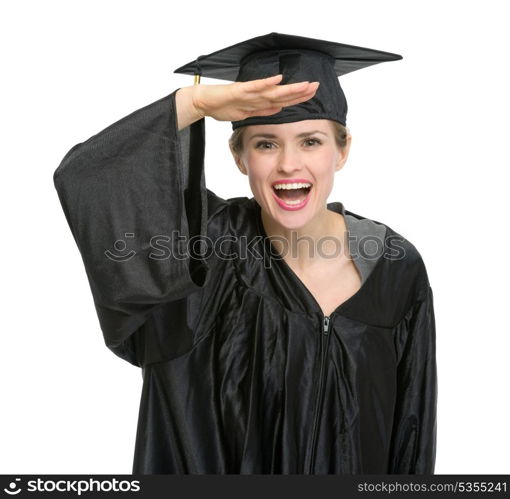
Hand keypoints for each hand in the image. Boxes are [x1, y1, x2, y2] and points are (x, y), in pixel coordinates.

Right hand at [191, 74, 319, 121]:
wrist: (205, 102)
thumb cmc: (224, 107)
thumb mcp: (247, 114)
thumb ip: (262, 112)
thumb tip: (279, 110)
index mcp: (260, 101)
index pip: (283, 100)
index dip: (298, 98)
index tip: (312, 94)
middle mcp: (258, 95)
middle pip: (283, 94)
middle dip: (300, 91)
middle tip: (317, 86)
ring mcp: (249, 92)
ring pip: (273, 90)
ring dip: (289, 88)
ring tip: (305, 85)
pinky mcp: (239, 90)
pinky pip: (255, 86)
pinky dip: (267, 83)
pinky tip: (278, 79)